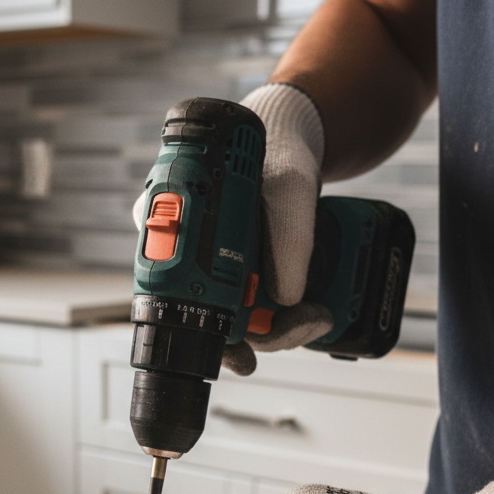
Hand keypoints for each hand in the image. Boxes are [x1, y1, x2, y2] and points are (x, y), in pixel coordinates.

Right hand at [133, 84, 330, 374]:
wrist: (292, 141)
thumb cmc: (278, 154)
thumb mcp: (291, 188)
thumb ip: (289, 236)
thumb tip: (288, 298)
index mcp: (176, 231)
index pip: (180, 301)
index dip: (212, 338)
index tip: (242, 352)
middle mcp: (194, 258)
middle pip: (215, 323)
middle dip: (260, 338)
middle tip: (297, 329)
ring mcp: (222, 271)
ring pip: (244, 323)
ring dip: (282, 330)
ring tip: (318, 318)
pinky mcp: (250, 276)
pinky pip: (263, 311)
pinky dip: (288, 318)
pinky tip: (312, 315)